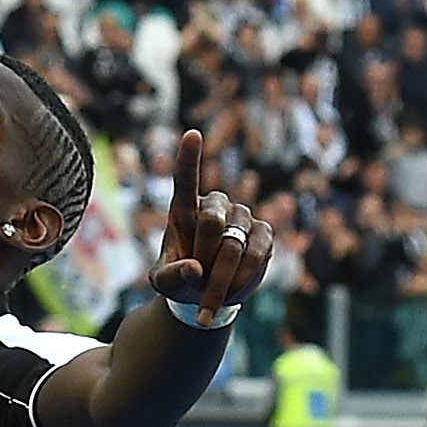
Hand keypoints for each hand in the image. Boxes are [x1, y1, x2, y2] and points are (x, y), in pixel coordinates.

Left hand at [151, 127, 274, 323]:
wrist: (206, 293)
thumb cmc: (178, 280)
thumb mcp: (162, 283)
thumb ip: (170, 276)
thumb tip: (195, 269)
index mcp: (183, 209)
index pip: (185, 180)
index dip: (189, 158)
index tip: (192, 134)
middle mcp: (216, 205)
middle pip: (210, 222)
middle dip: (201, 257)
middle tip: (196, 278)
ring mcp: (242, 216)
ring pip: (234, 245)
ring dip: (220, 277)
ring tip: (209, 293)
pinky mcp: (264, 233)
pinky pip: (255, 255)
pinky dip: (241, 278)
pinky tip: (232, 289)